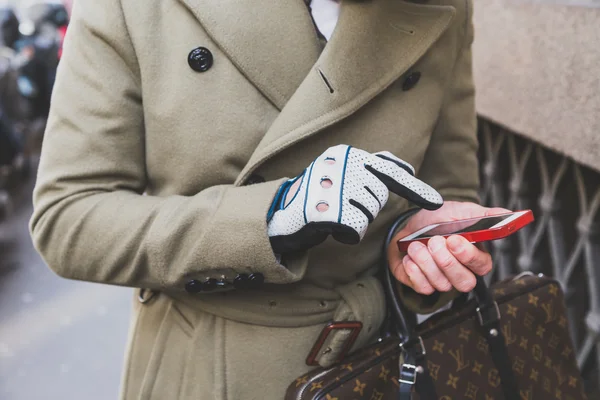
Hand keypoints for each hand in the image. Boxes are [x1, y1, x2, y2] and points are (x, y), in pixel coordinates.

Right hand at [267, 144, 442, 253]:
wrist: (280, 215)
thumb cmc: (317, 195)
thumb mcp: (340, 172)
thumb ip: (368, 168)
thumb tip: (405, 170)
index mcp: (345, 153)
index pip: (388, 170)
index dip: (414, 188)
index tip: (436, 202)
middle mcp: (340, 164)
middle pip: (379, 195)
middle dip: (368, 207)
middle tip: (343, 205)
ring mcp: (333, 186)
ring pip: (369, 213)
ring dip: (357, 221)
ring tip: (333, 214)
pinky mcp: (327, 209)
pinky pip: (357, 228)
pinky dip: (348, 234)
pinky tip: (332, 227)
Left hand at [387, 201, 509, 293]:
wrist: (407, 226)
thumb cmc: (435, 221)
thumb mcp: (458, 212)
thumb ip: (482, 215)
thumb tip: (507, 214)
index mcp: (474, 255)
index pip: (482, 265)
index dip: (468, 256)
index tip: (454, 240)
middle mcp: (460, 271)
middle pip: (464, 282)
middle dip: (446, 262)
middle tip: (433, 242)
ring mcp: (442, 280)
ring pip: (442, 285)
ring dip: (426, 262)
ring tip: (416, 245)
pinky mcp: (423, 285)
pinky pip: (423, 288)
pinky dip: (414, 271)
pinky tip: (410, 257)